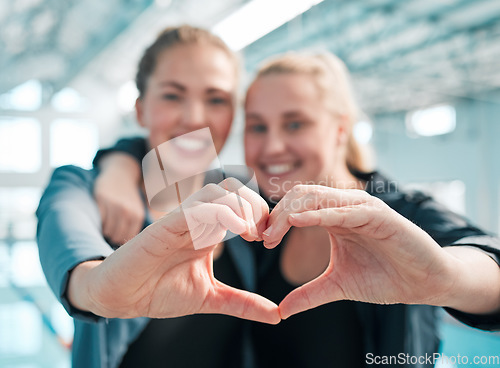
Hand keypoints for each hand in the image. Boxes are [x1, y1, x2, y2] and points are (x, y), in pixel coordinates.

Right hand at [70, 178, 279, 323]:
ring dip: (242, 207)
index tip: (269, 241)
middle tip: (264, 236)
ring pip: (218, 190)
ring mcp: (183, 218)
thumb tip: (276, 314)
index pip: (242, 202)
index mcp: (210, 229)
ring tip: (250, 234)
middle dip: (257, 206)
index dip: (262, 215)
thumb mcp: (211, 297)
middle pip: (235, 187)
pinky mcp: (166, 224)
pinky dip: (222, 212)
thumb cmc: (161, 292)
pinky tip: (237, 232)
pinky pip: (197, 206)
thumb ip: (242, 303)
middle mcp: (198, 218)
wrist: (122, 297)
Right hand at [94, 154, 143, 244]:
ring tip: (104, 226)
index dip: (120, 243)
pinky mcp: (101, 199)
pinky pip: (97, 219)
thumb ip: (132, 227)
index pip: (127, 239)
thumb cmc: (127, 197)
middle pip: (115, 237)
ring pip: (105, 230)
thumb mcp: (136, 210)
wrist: (120, 174)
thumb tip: (125, 252)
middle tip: (107, 234)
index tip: (115, 242)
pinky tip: (99, 218)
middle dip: (111, 238)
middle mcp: (127, 211)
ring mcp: (114, 205)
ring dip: (103, 232)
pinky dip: (97, 222)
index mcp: (137, 216)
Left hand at [262, 185, 456, 318]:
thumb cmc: (385, 277)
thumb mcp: (338, 285)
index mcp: (333, 216)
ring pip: (319, 196)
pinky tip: (301, 222)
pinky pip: (346, 209)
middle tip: (263, 238)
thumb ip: (309, 293)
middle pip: (301, 196)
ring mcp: (362, 207)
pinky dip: (321, 213)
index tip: (260, 241)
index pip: (296, 206)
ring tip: (274, 233)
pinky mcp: (379, 215)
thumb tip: (281, 310)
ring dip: (292, 212)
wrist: (423, 283)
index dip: (275, 220)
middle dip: (278, 214)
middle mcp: (344, 206)